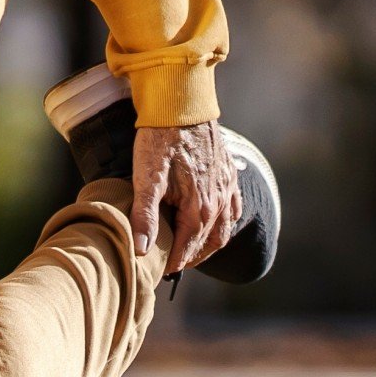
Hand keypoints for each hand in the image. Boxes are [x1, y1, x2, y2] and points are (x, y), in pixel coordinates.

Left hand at [132, 120, 238, 271]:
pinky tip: (217, 221)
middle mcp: (220, 201)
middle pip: (208, 242)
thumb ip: (144, 217)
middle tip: (174, 266)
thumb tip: (141, 251)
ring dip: (209, 243)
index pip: (188, 248)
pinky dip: (226, 220)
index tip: (161, 273)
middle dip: (192, 257)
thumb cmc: (159, 139)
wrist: (181, 103)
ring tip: (192, 250)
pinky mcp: (228, 172)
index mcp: (200, 208)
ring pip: (225, 227)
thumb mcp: (146, 178)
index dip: (174, 263)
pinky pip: (234, 206)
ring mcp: (227, 186)